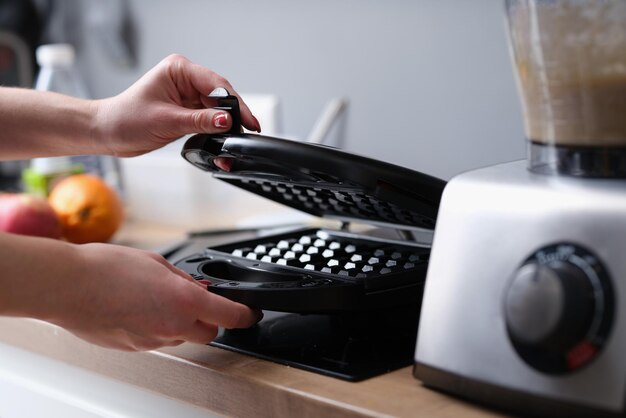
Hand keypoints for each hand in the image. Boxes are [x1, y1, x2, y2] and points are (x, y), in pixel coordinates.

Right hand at [49, 243, 260, 350]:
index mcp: (184, 301)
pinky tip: (140, 310)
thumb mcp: (156, 262)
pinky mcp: (134, 348)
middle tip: (198, 302)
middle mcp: (172, 326)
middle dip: (210, 319)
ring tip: (158, 300)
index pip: (230, 316)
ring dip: (181, 323)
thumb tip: (197, 288)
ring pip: (182, 338)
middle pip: (209, 333)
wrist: (67, 287)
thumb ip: (183, 279)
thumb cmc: (105, 269)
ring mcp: (152, 340)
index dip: (246, 315)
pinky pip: (157, 340)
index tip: (250, 312)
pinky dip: (158, 328)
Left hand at [93, 54, 260, 156]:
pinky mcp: (186, 109)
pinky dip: (216, 130)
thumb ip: (201, 120)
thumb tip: (227, 120)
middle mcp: (184, 79)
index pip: (216, 83)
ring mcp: (186, 94)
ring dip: (226, 124)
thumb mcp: (168, 121)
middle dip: (234, 114)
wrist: (108, 133)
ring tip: (235, 139)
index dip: (235, 103)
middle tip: (247, 131)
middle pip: (220, 95)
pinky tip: (223, 138)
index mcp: (178, 70)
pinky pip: (208, 118)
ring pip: (217, 108)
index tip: (248, 120)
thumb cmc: (126, 120)